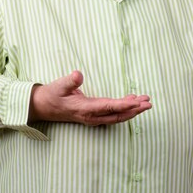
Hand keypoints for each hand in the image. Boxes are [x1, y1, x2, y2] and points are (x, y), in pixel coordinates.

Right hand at [28, 70, 151, 125]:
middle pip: (117, 115)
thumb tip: (78, 74)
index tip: (137, 102)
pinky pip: (113, 114)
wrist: (43, 107)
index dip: (124, 105)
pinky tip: (133, 100)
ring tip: (146, 101)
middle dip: (134, 110)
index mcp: (84, 109)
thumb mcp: (58, 86)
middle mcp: (91, 116)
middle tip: (149, 103)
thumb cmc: (52, 95)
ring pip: (117, 116)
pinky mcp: (94, 115)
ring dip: (132, 110)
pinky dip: (124, 108)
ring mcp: (93, 117)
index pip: (108, 108)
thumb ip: (69, 81)